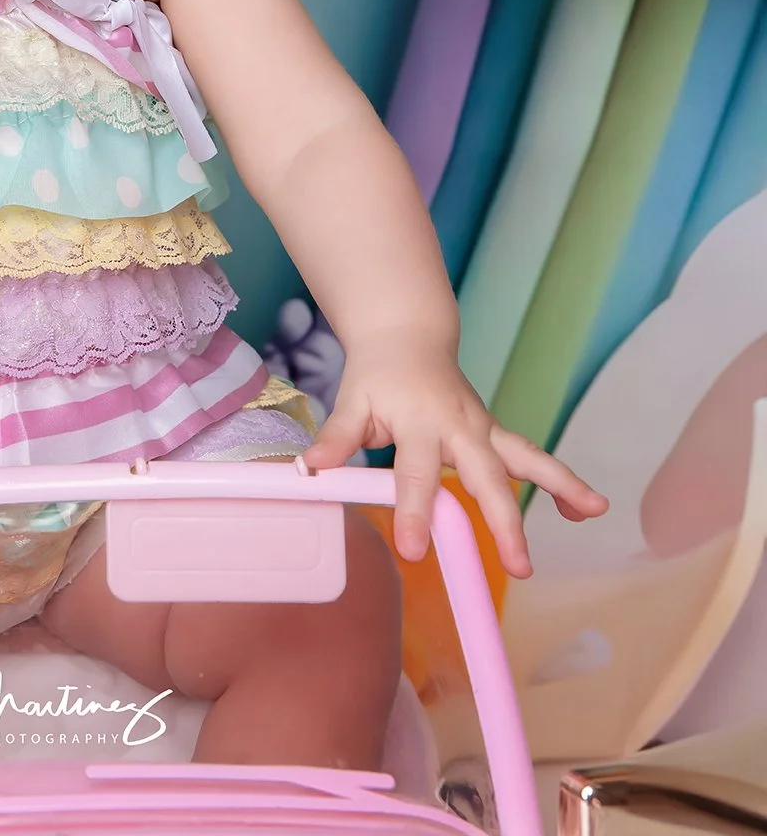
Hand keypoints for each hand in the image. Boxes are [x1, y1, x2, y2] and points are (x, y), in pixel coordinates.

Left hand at [303, 332, 607, 577]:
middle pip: (486, 475)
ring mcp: (483, 429)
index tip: (413, 551)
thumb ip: (336, 438)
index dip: (413, 511)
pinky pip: (530, 459)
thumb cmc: (377, 375)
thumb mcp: (351, 401)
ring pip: (527, 457)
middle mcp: (460, 426)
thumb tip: (310, 470)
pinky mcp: (493, 435)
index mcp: (420, 421)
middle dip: (505, 521)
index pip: (416, 473)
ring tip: (593, 510)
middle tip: (521, 566)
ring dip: (561, 483)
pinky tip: (584, 510)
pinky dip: (560, 481)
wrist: (407, 336)